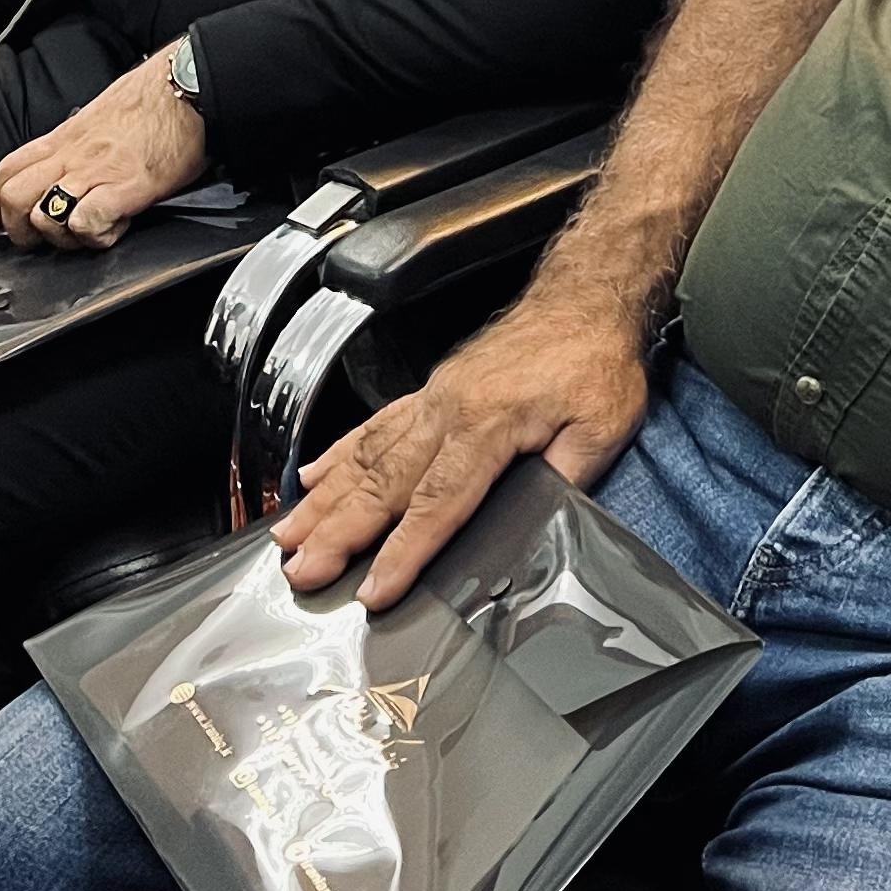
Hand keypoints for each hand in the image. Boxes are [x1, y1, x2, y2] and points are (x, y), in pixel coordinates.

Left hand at [0, 53, 205, 254]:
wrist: (186, 89)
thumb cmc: (152, 103)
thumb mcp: (99, 118)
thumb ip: (77, 143)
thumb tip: (65, 164)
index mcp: (64, 138)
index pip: (7, 170)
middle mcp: (72, 155)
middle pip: (13, 197)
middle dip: (16, 230)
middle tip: (37, 241)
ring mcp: (96, 172)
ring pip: (41, 214)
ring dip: (54, 237)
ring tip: (81, 235)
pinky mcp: (125, 187)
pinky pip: (86, 222)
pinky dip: (92, 236)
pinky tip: (111, 229)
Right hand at [275, 289, 653, 608]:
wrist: (583, 300)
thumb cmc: (595, 361)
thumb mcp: (602, 426)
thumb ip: (567, 475)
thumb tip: (540, 519)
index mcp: (487, 425)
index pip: (437, 503)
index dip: (402, 552)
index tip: (373, 590)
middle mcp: (447, 411)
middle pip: (383, 483)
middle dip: (338, 532)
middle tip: (300, 571)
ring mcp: (432, 398)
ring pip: (366, 456)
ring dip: (324, 500)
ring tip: (287, 536)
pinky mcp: (430, 390)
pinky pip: (374, 426)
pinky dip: (338, 454)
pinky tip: (313, 477)